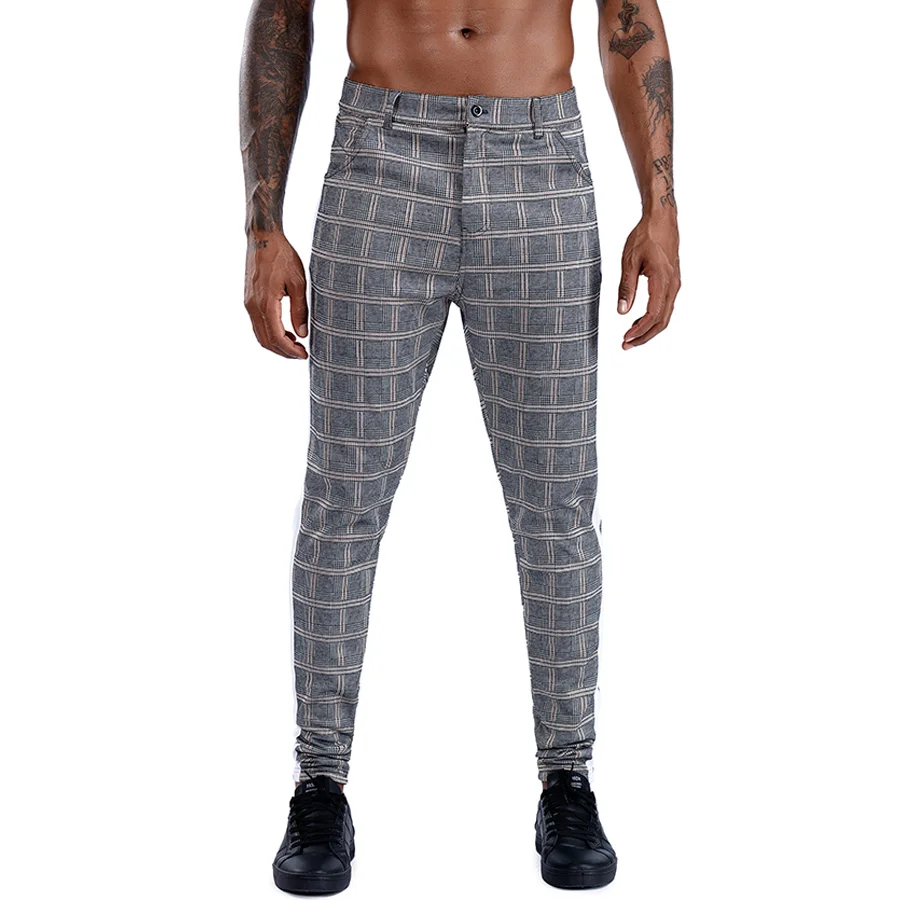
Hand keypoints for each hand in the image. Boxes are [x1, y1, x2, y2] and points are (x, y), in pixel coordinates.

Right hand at [244, 231, 308, 358]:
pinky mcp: (249, 300)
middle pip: (266, 341)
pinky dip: (271, 334)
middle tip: (302, 354)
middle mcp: (253, 306)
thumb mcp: (298, 282)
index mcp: (265, 303)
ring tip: (296, 344)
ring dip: (277, 344)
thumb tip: (303, 333)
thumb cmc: (282, 256)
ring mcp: (248, 303)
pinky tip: (286, 332)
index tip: (304, 355)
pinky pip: (258, 325)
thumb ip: (300, 310)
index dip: (290, 350)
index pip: (276, 337)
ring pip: (260, 335)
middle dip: (284, 352)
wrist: (263, 238)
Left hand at [617, 215, 680, 349]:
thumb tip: (621, 311)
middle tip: (626, 345)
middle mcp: (673, 285)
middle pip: (662, 321)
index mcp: (663, 280)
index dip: (639, 330)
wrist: (662, 220)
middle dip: (644, 336)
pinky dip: (653, 319)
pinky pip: (665, 307)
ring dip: (648, 330)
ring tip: (630, 338)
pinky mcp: (672, 283)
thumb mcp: (629, 260)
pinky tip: (638, 322)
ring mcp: (675, 285)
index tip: (625, 338)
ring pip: (665, 316)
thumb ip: (626, 287)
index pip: (653, 314)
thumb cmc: (645, 236)